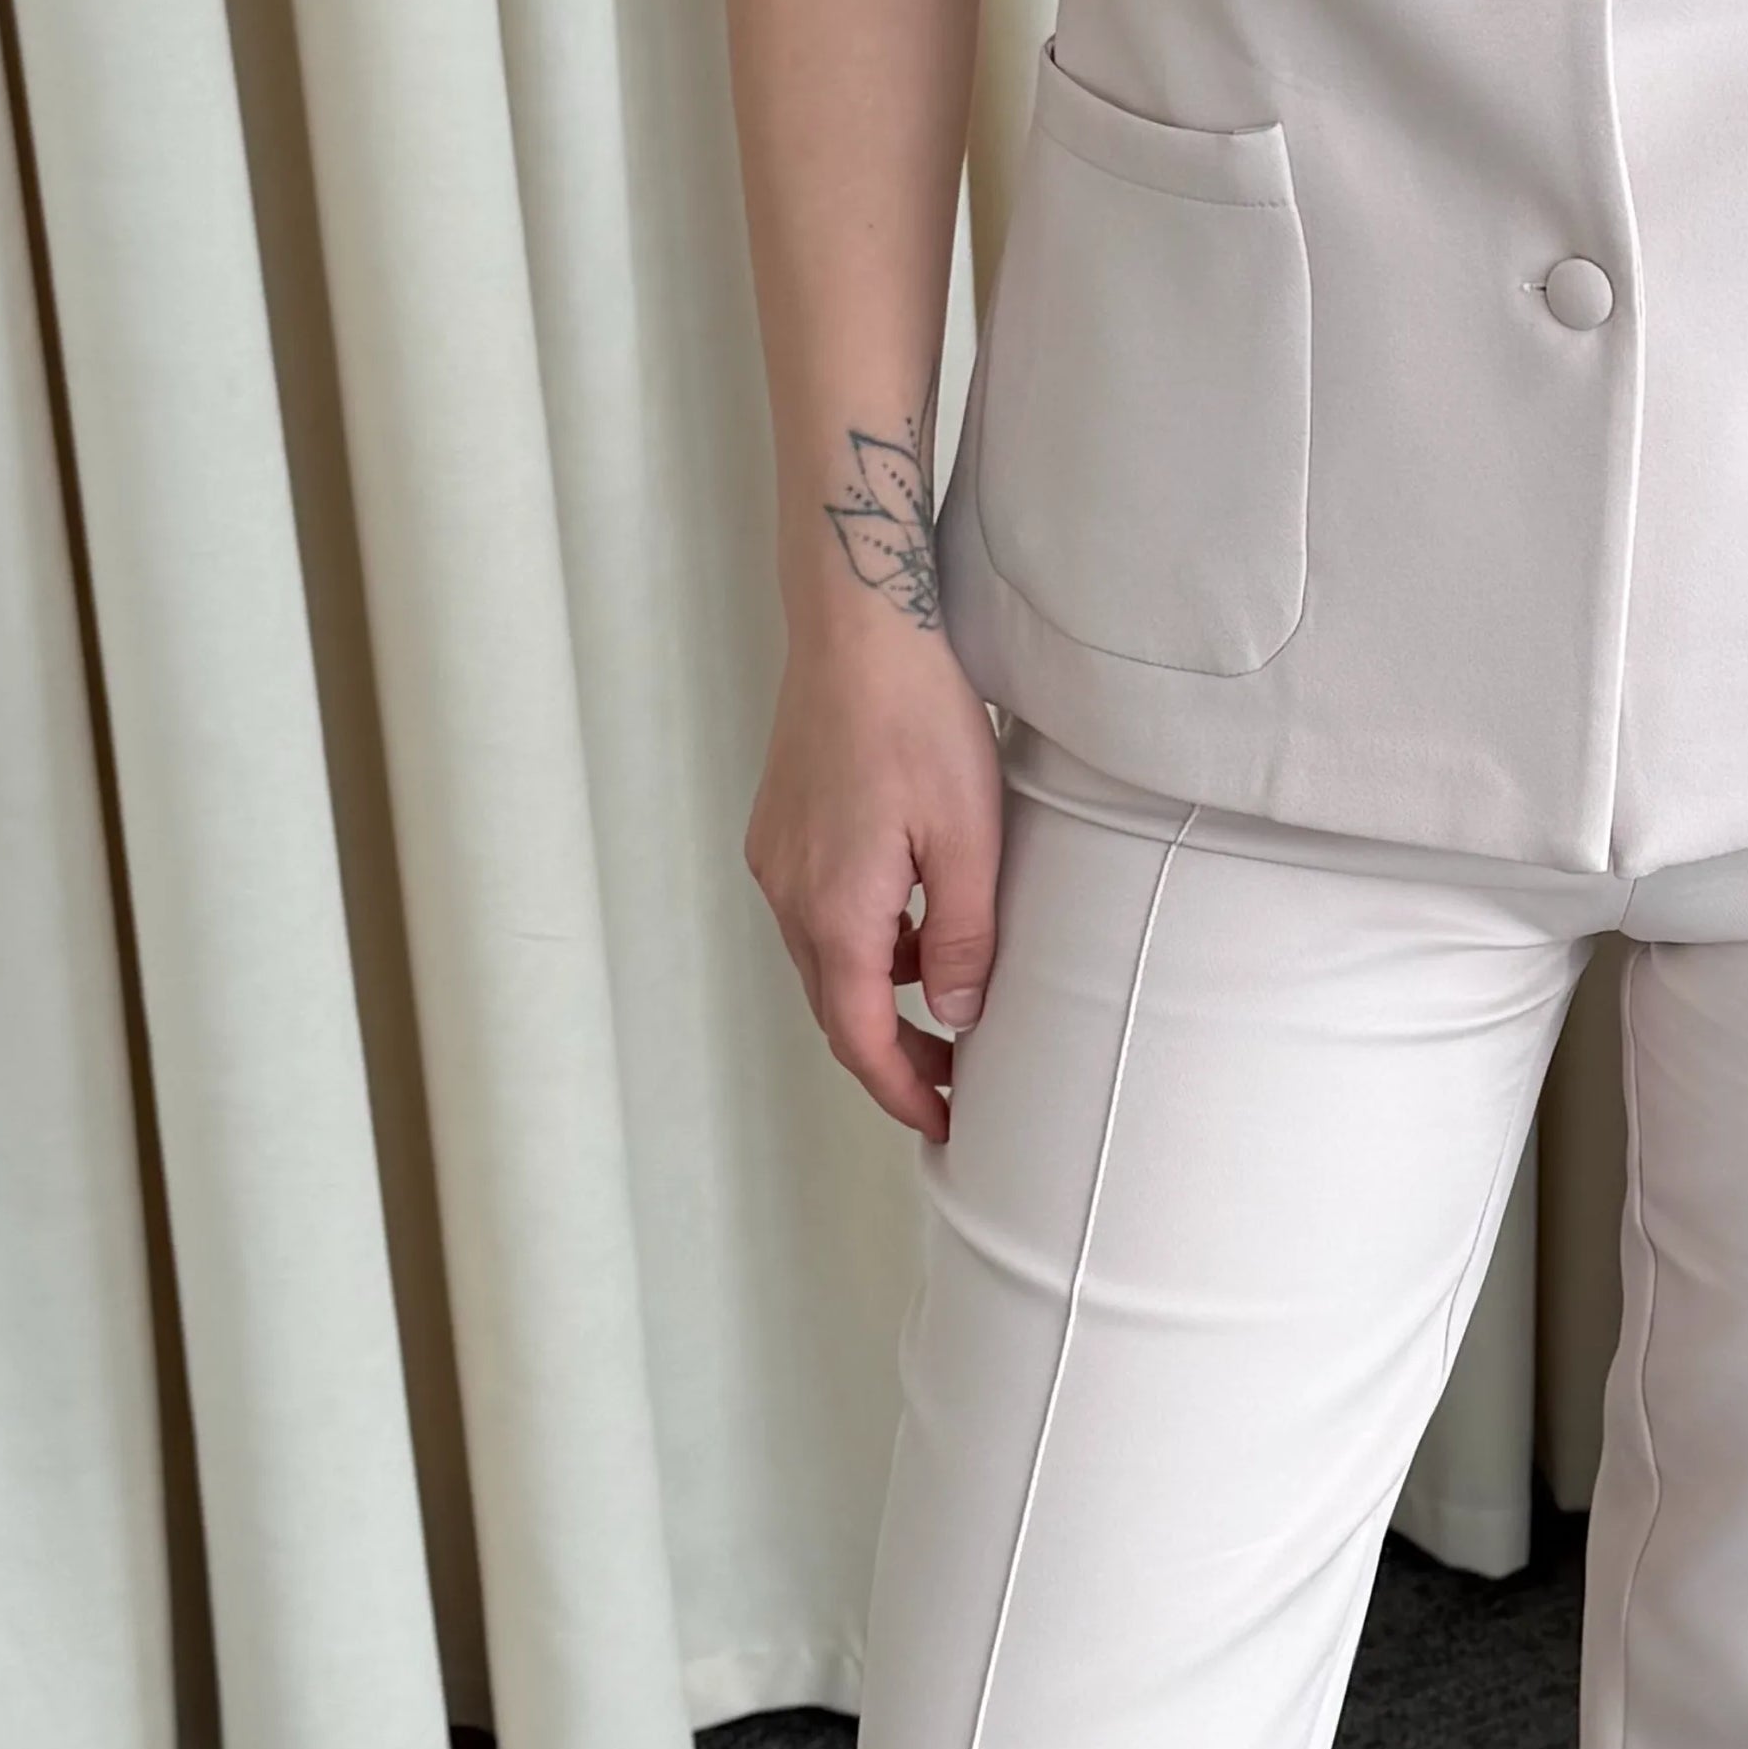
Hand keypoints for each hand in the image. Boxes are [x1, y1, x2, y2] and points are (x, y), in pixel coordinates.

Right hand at [745, 597, 1003, 1142]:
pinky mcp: (779, 830)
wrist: (857, 626)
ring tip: (947, 999)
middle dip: (891, 1055)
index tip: (944, 1121)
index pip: (859, 1039)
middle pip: (835, 1009)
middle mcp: (790, 894)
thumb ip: (964, 938)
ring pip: (825, 962)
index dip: (901, 1091)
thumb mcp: (970, 839)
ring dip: (878, 996)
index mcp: (837, 910)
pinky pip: (818, 914)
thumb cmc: (919, 719)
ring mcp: (776, 860)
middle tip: (954, 1080)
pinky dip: (862, 942)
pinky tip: (913, 920)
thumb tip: (956, 1016)